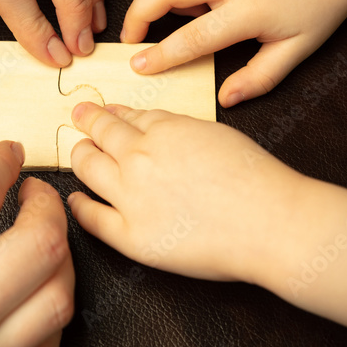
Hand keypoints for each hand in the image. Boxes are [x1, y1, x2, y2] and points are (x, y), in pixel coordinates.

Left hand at [66, 102, 308, 283]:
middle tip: (79, 118)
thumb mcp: (215, 134)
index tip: (105, 111)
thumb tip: (153, 127)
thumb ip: (178, 128)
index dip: (113, 113)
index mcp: (164, 130)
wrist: (271, 224)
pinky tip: (76, 200)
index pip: (127, 116)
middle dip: (88, 122)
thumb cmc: (256, 181)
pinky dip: (79, 205)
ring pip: (87, 167)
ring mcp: (131, 197)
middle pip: (100, 134)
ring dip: (79, 155)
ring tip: (78, 153)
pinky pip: (92, 217)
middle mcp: (140, 158)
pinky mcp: (131, 235)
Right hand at [119, 0, 346, 106]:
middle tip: (131, 37)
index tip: (138, 66)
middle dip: (137, 14)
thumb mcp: (295, 51)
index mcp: (249, 11)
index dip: (161, 55)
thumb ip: (258, 78)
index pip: (192, 37)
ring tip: (184, 14)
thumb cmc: (318, 8)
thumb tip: (225, 99)